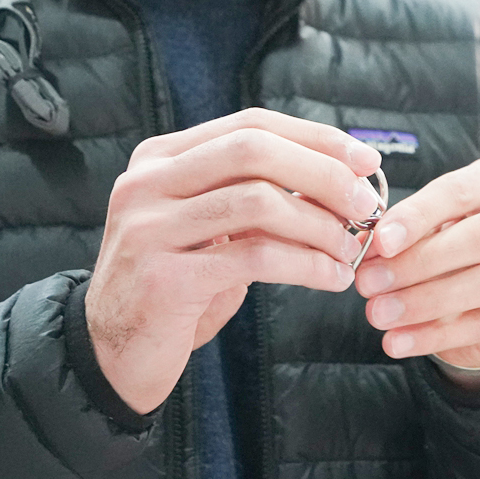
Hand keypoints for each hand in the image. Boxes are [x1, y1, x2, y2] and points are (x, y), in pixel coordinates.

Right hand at [88, 108, 383, 413]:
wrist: (113, 353)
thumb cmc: (178, 285)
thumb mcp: (211, 229)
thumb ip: (256, 195)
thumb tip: (343, 176)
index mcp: (159, 158)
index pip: (250, 124)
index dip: (315, 137)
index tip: (365, 160)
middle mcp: (147, 183)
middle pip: (253, 150)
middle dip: (322, 173)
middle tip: (366, 205)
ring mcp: (149, 228)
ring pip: (258, 202)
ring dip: (319, 225)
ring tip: (349, 249)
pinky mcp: (164, 278)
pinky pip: (254, 258)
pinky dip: (306, 265)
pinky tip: (331, 278)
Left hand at [352, 156, 479, 380]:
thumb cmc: (455, 240)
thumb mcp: (433, 224)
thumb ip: (407, 232)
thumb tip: (368, 250)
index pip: (460, 191)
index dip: (418, 216)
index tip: (380, 242)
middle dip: (419, 262)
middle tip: (371, 283)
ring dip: (426, 302)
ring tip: (381, 315)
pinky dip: (438, 335)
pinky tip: (403, 341)